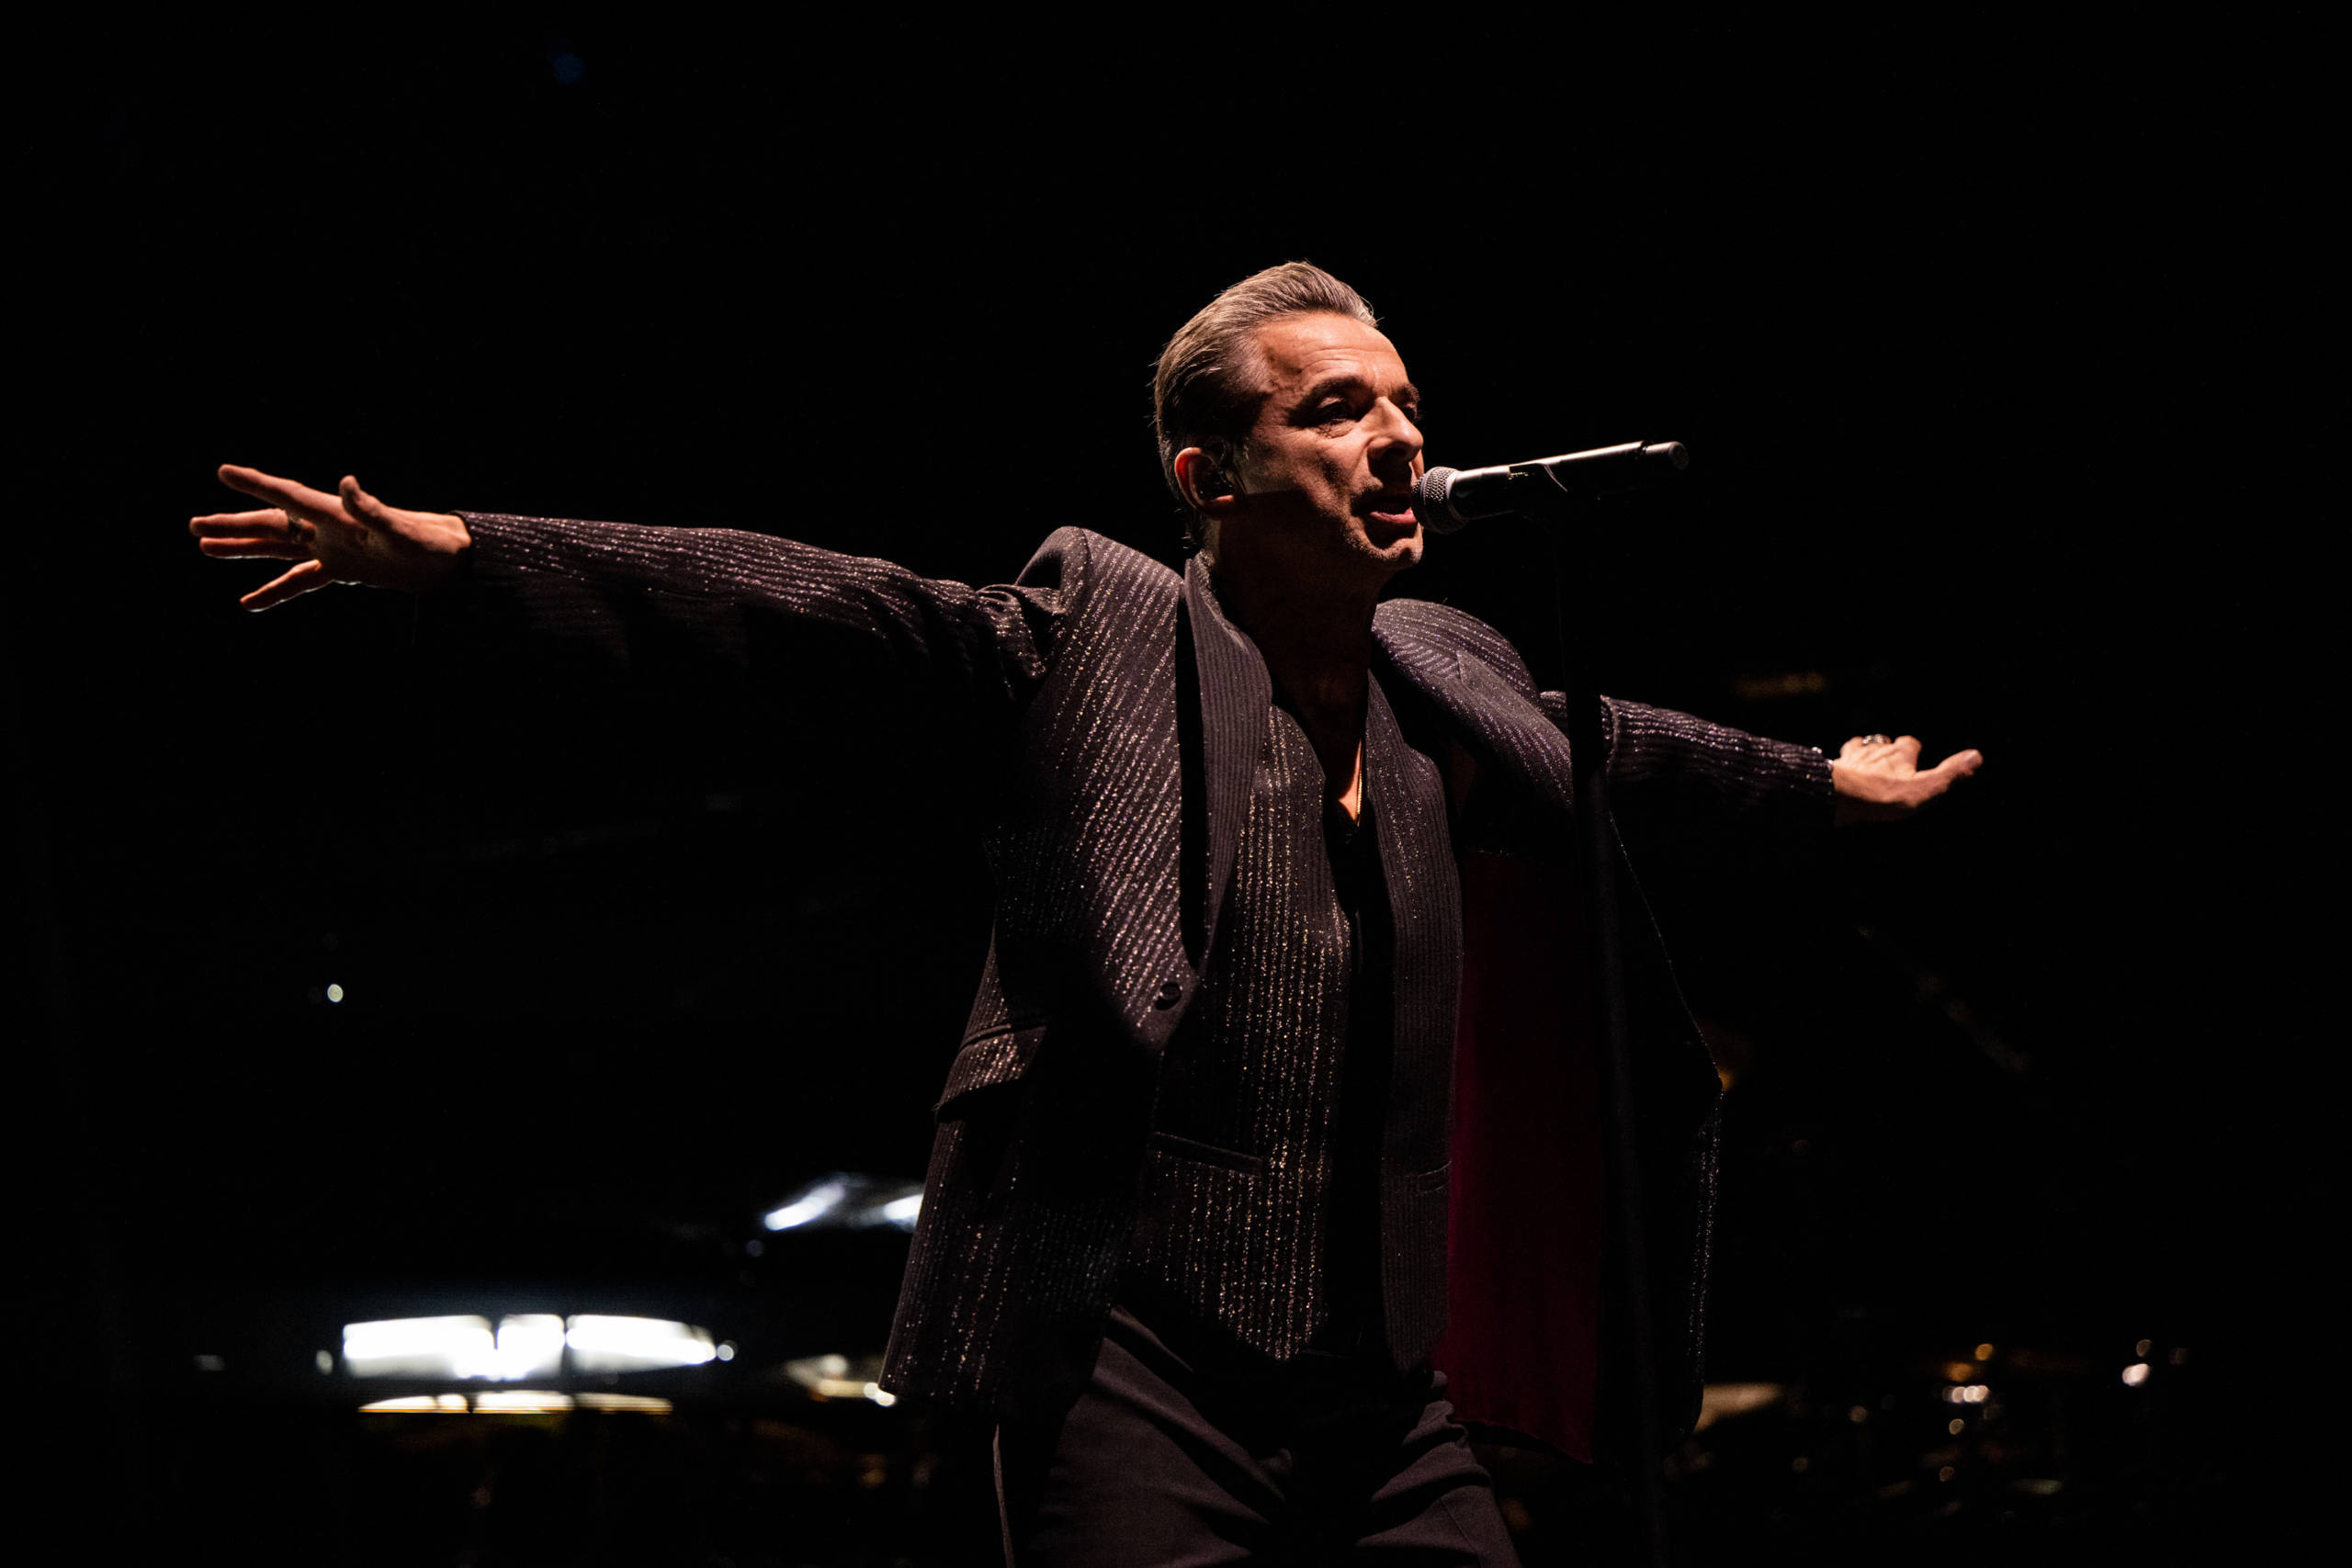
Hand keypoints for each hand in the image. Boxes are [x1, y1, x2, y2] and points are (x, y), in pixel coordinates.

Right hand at [190, 465, 473, 609]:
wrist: (450, 560)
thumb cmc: (428, 541)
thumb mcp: (399, 529)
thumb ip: (371, 508)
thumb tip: (346, 482)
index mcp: (335, 515)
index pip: (287, 496)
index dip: (256, 484)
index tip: (223, 471)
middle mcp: (327, 529)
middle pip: (270, 525)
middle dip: (232, 525)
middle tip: (193, 524)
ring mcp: (332, 549)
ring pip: (277, 548)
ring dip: (242, 548)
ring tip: (204, 547)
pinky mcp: (342, 569)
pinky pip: (299, 580)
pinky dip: (274, 590)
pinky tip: (249, 602)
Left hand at [1831, 734, 1981, 824]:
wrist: (1842, 795)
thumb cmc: (1885, 794)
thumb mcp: (1925, 788)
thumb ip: (1950, 773)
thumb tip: (1977, 756)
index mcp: (1900, 753)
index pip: (1910, 743)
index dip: (1912, 748)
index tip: (1913, 752)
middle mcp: (1877, 749)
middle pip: (1884, 742)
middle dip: (1887, 748)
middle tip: (1890, 758)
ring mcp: (1853, 756)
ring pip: (1859, 746)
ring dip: (1863, 751)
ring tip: (1864, 761)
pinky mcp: (1834, 766)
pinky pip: (1837, 758)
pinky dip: (1841, 761)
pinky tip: (1840, 768)